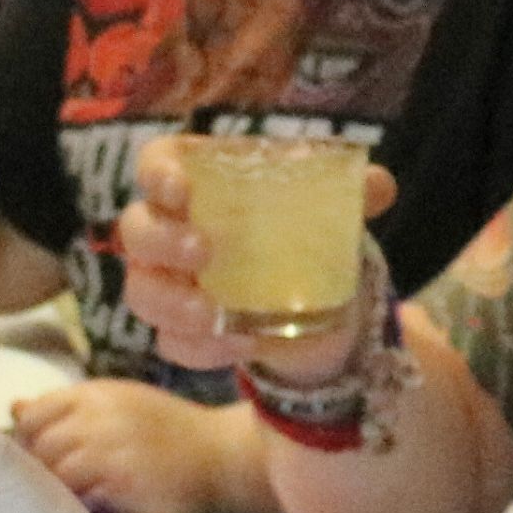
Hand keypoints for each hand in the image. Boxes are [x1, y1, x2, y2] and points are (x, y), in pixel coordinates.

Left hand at [6, 375, 253, 512]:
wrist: (222, 457)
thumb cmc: (169, 434)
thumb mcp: (119, 405)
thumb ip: (68, 407)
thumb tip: (15, 408)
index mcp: (95, 393)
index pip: (33, 413)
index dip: (26, 440)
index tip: (37, 459)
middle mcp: (98, 416)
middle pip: (39, 447)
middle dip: (39, 471)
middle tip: (52, 490)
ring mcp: (110, 449)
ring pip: (54, 474)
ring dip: (57, 493)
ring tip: (73, 504)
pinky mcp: (122, 483)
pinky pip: (79, 499)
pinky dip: (79, 509)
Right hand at [111, 136, 390, 376]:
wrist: (318, 298)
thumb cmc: (306, 229)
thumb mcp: (334, 208)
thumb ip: (354, 192)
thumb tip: (377, 186)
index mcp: (197, 180)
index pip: (156, 164)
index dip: (158, 174)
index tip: (182, 190)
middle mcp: (170, 229)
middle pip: (135, 230)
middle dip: (161, 241)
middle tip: (204, 251)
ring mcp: (170, 283)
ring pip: (141, 291)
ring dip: (171, 304)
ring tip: (215, 315)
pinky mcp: (183, 331)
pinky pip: (171, 343)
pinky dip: (202, 349)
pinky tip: (244, 344)